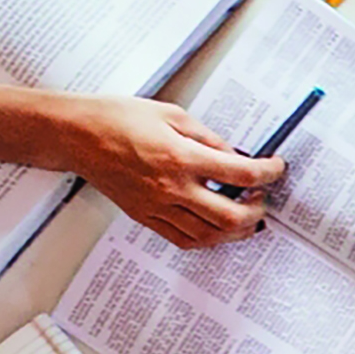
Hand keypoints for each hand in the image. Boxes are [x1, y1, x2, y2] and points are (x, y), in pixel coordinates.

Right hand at [51, 95, 285, 247]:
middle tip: (263, 198)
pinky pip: (182, 238)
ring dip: (235, 231)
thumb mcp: (172, 115)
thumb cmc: (118, 118)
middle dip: (257, 210)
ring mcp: (156, 207)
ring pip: (208, 236)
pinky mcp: (143, 216)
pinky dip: (206, 238)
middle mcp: (171, 187)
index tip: (276, 168)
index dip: (268, 173)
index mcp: (181, 157)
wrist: (78, 135)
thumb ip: (207, 138)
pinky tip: (215, 228)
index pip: (240, 174)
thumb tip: (233, 155)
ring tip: (246, 217)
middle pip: (230, 216)